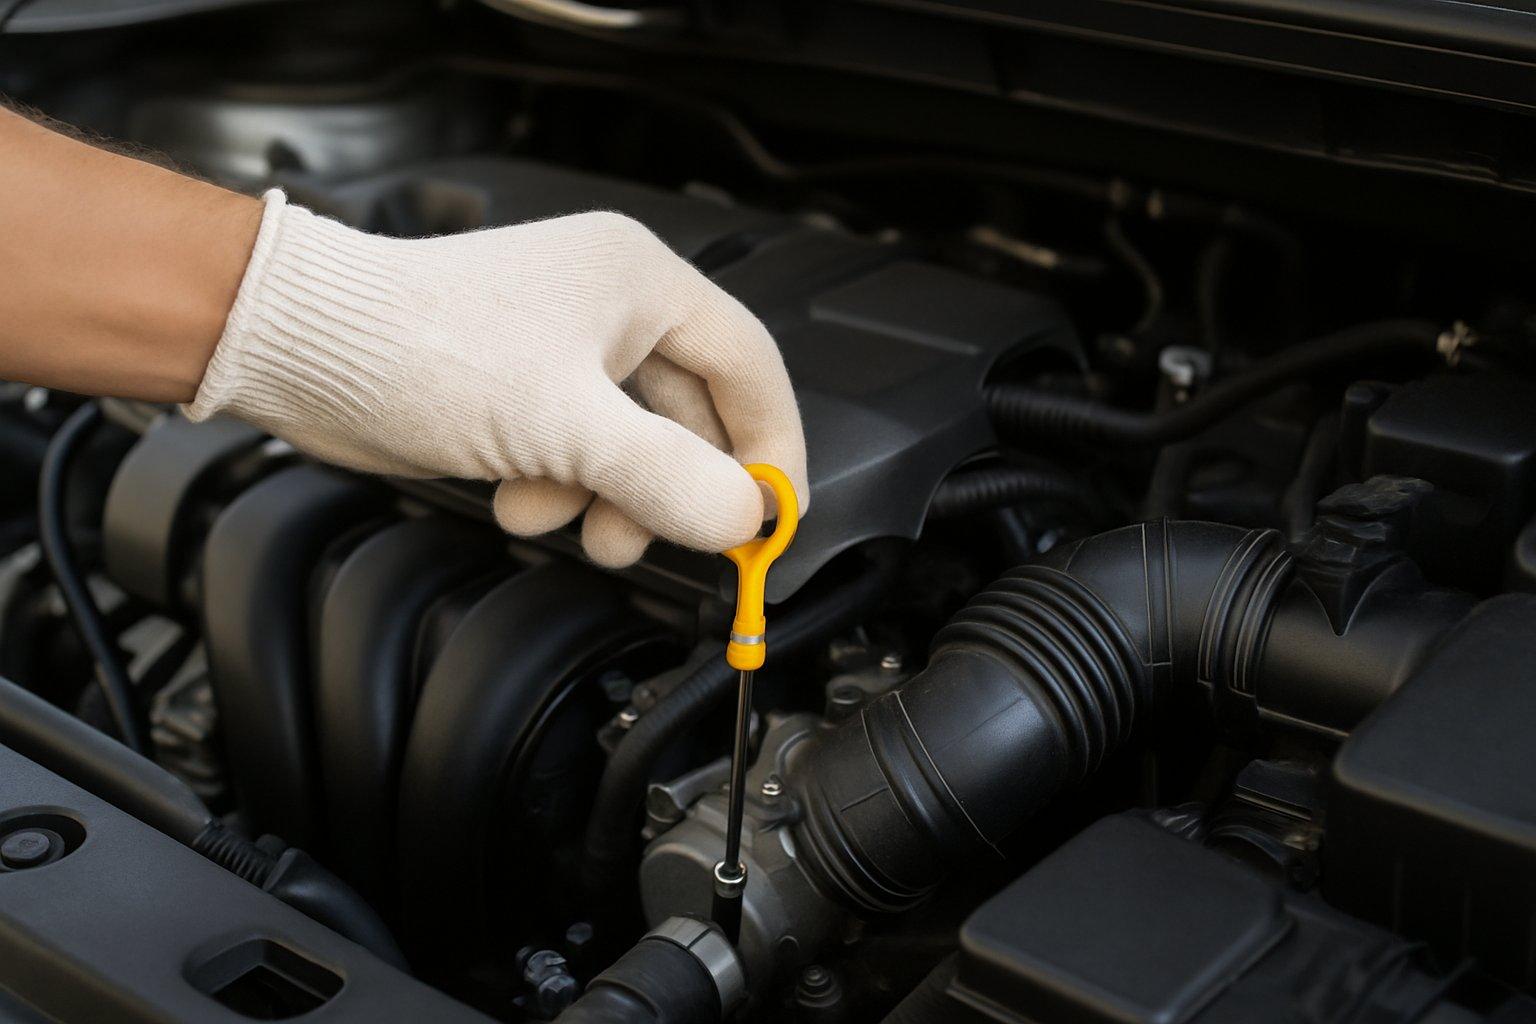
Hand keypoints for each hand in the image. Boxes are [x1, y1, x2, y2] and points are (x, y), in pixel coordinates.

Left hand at [187, 192, 807, 566]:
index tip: (771, 518)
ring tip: (566, 520)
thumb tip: (743, 520)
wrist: (302, 349)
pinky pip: (579, 453)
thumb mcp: (564, 425)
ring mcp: (565, 348)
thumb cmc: (419, 347)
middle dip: (672, 489)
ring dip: (608, 499)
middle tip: (666, 539)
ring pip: (632, 445)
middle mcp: (611, 307)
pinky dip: (560, 488)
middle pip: (690, 417)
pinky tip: (518, 499)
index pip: (749, 368)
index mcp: (641, 283)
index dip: (771, 449)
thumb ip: (667, 477)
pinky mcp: (524, 388)